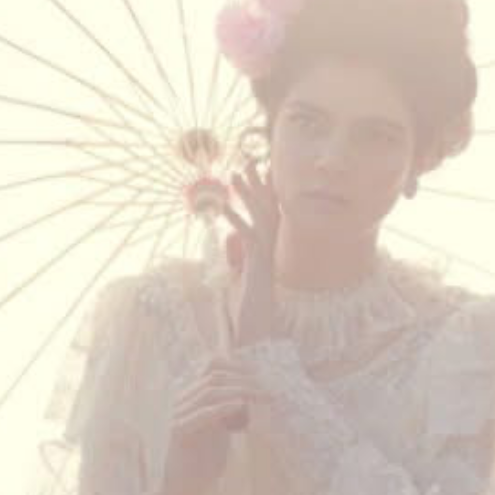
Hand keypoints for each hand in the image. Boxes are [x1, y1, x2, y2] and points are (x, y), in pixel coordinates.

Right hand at [163, 354, 272, 494]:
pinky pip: (201, 413)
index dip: (238, 365)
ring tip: (263, 396)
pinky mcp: (177, 431)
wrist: (185, 488)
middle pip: (214, 376)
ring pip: (209, 391)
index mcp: (191, 395)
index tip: (263, 373)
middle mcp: (181, 400)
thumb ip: (233, 408)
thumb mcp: (223, 427)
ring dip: (240, 391)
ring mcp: (177, 414)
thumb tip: (260, 392)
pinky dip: (223, 407)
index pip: (211, 365)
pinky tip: (241, 406)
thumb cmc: (206, 459)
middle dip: (245, 379)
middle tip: (269, 388)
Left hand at [223, 157, 278, 348]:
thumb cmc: (246, 311)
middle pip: (268, 209)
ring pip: (260, 218)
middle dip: (257, 184)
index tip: (260, 170)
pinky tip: (223, 210)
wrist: (255, 334)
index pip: (268, 214)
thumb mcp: (237, 278)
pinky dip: (236, 222)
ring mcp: (266, 258)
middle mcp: (270, 251)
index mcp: (266, 251)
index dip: (264, 191)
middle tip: (248, 161)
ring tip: (234, 174)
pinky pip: (249, 238)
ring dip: (247, 195)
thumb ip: (236, 257)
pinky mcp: (258, 267)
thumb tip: (229, 239)